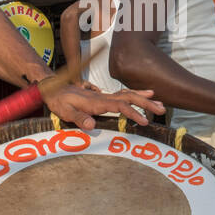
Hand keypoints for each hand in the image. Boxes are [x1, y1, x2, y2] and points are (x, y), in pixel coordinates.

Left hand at [45, 84, 164, 127]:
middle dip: (146, 103)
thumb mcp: (65, 112)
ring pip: (128, 95)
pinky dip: (135, 95)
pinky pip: (123, 95)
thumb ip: (78, 118)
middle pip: (129, 98)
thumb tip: (92, 126)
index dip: (133, 113)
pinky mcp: (103, 98)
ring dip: (143, 98)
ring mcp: (104, 97)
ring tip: (159, 102)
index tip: (144, 121)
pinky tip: (143, 96)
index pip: (119, 106)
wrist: (53, 88)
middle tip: (161, 109)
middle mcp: (103, 98)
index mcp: (97, 103)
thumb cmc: (58, 101)